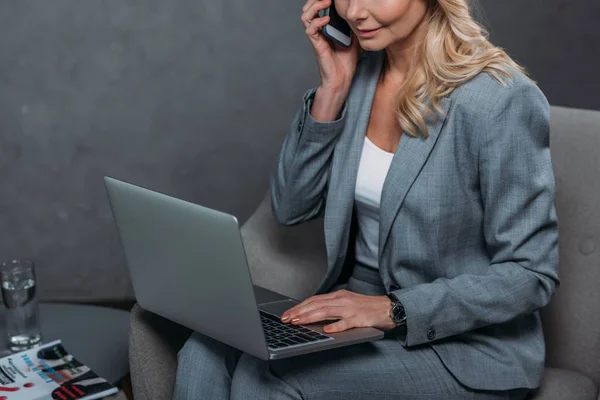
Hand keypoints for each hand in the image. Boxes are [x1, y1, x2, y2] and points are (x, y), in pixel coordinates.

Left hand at [280, 289, 396, 332]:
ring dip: (309, 317)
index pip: (314, 300)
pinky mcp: (359, 319)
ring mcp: (350, 309)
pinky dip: (335, 326)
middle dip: (299, 311)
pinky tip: (326, 330)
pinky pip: (346, 323)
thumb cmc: (367, 308)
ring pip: (326, 311)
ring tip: (297, 322)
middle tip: (286, 319)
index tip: (287, 314)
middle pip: (316, 304)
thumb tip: (313, 314)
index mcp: (338, 296)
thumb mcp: (347, 304)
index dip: (299, 306)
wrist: (388, 308)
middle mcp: (342, 300)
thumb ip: (332, 308)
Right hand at [301, 0, 359, 91]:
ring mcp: (317, 38)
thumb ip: (352, 26)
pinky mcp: (316, 45)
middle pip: (308, 10)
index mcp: (326, 28)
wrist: (342, 79)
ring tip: (326, 2)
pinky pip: (311, 30)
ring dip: (314, 7)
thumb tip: (357, 16)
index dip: (321, 1)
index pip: (318, 9)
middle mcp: (319, 31)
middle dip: (315, 0)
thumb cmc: (346, 62)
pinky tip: (326, 19)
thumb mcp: (353, 39)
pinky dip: (317, 22)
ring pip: (306, 17)